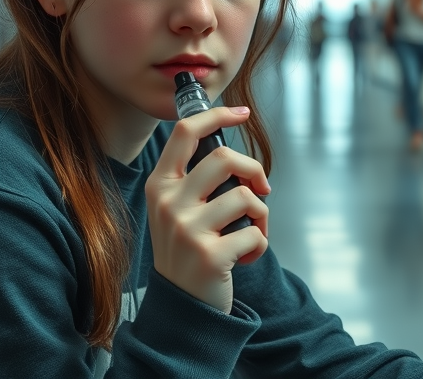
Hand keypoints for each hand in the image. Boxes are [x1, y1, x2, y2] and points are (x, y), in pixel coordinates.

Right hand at [146, 107, 270, 313]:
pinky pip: (255, 233)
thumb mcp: (176, 210)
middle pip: (225, 158)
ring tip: (252, 231)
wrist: (180, 309)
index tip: (242, 112)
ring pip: (246, 196)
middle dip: (254, 170)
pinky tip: (245, 257)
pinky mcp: (209, 255)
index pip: (185, 132)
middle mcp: (169, 203)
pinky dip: (260, 244)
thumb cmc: (187, 252)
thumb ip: (196, 180)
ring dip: (261, 214)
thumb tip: (236, 156)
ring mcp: (187, 229)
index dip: (217, 115)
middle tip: (262, 188)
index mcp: (160, 185)